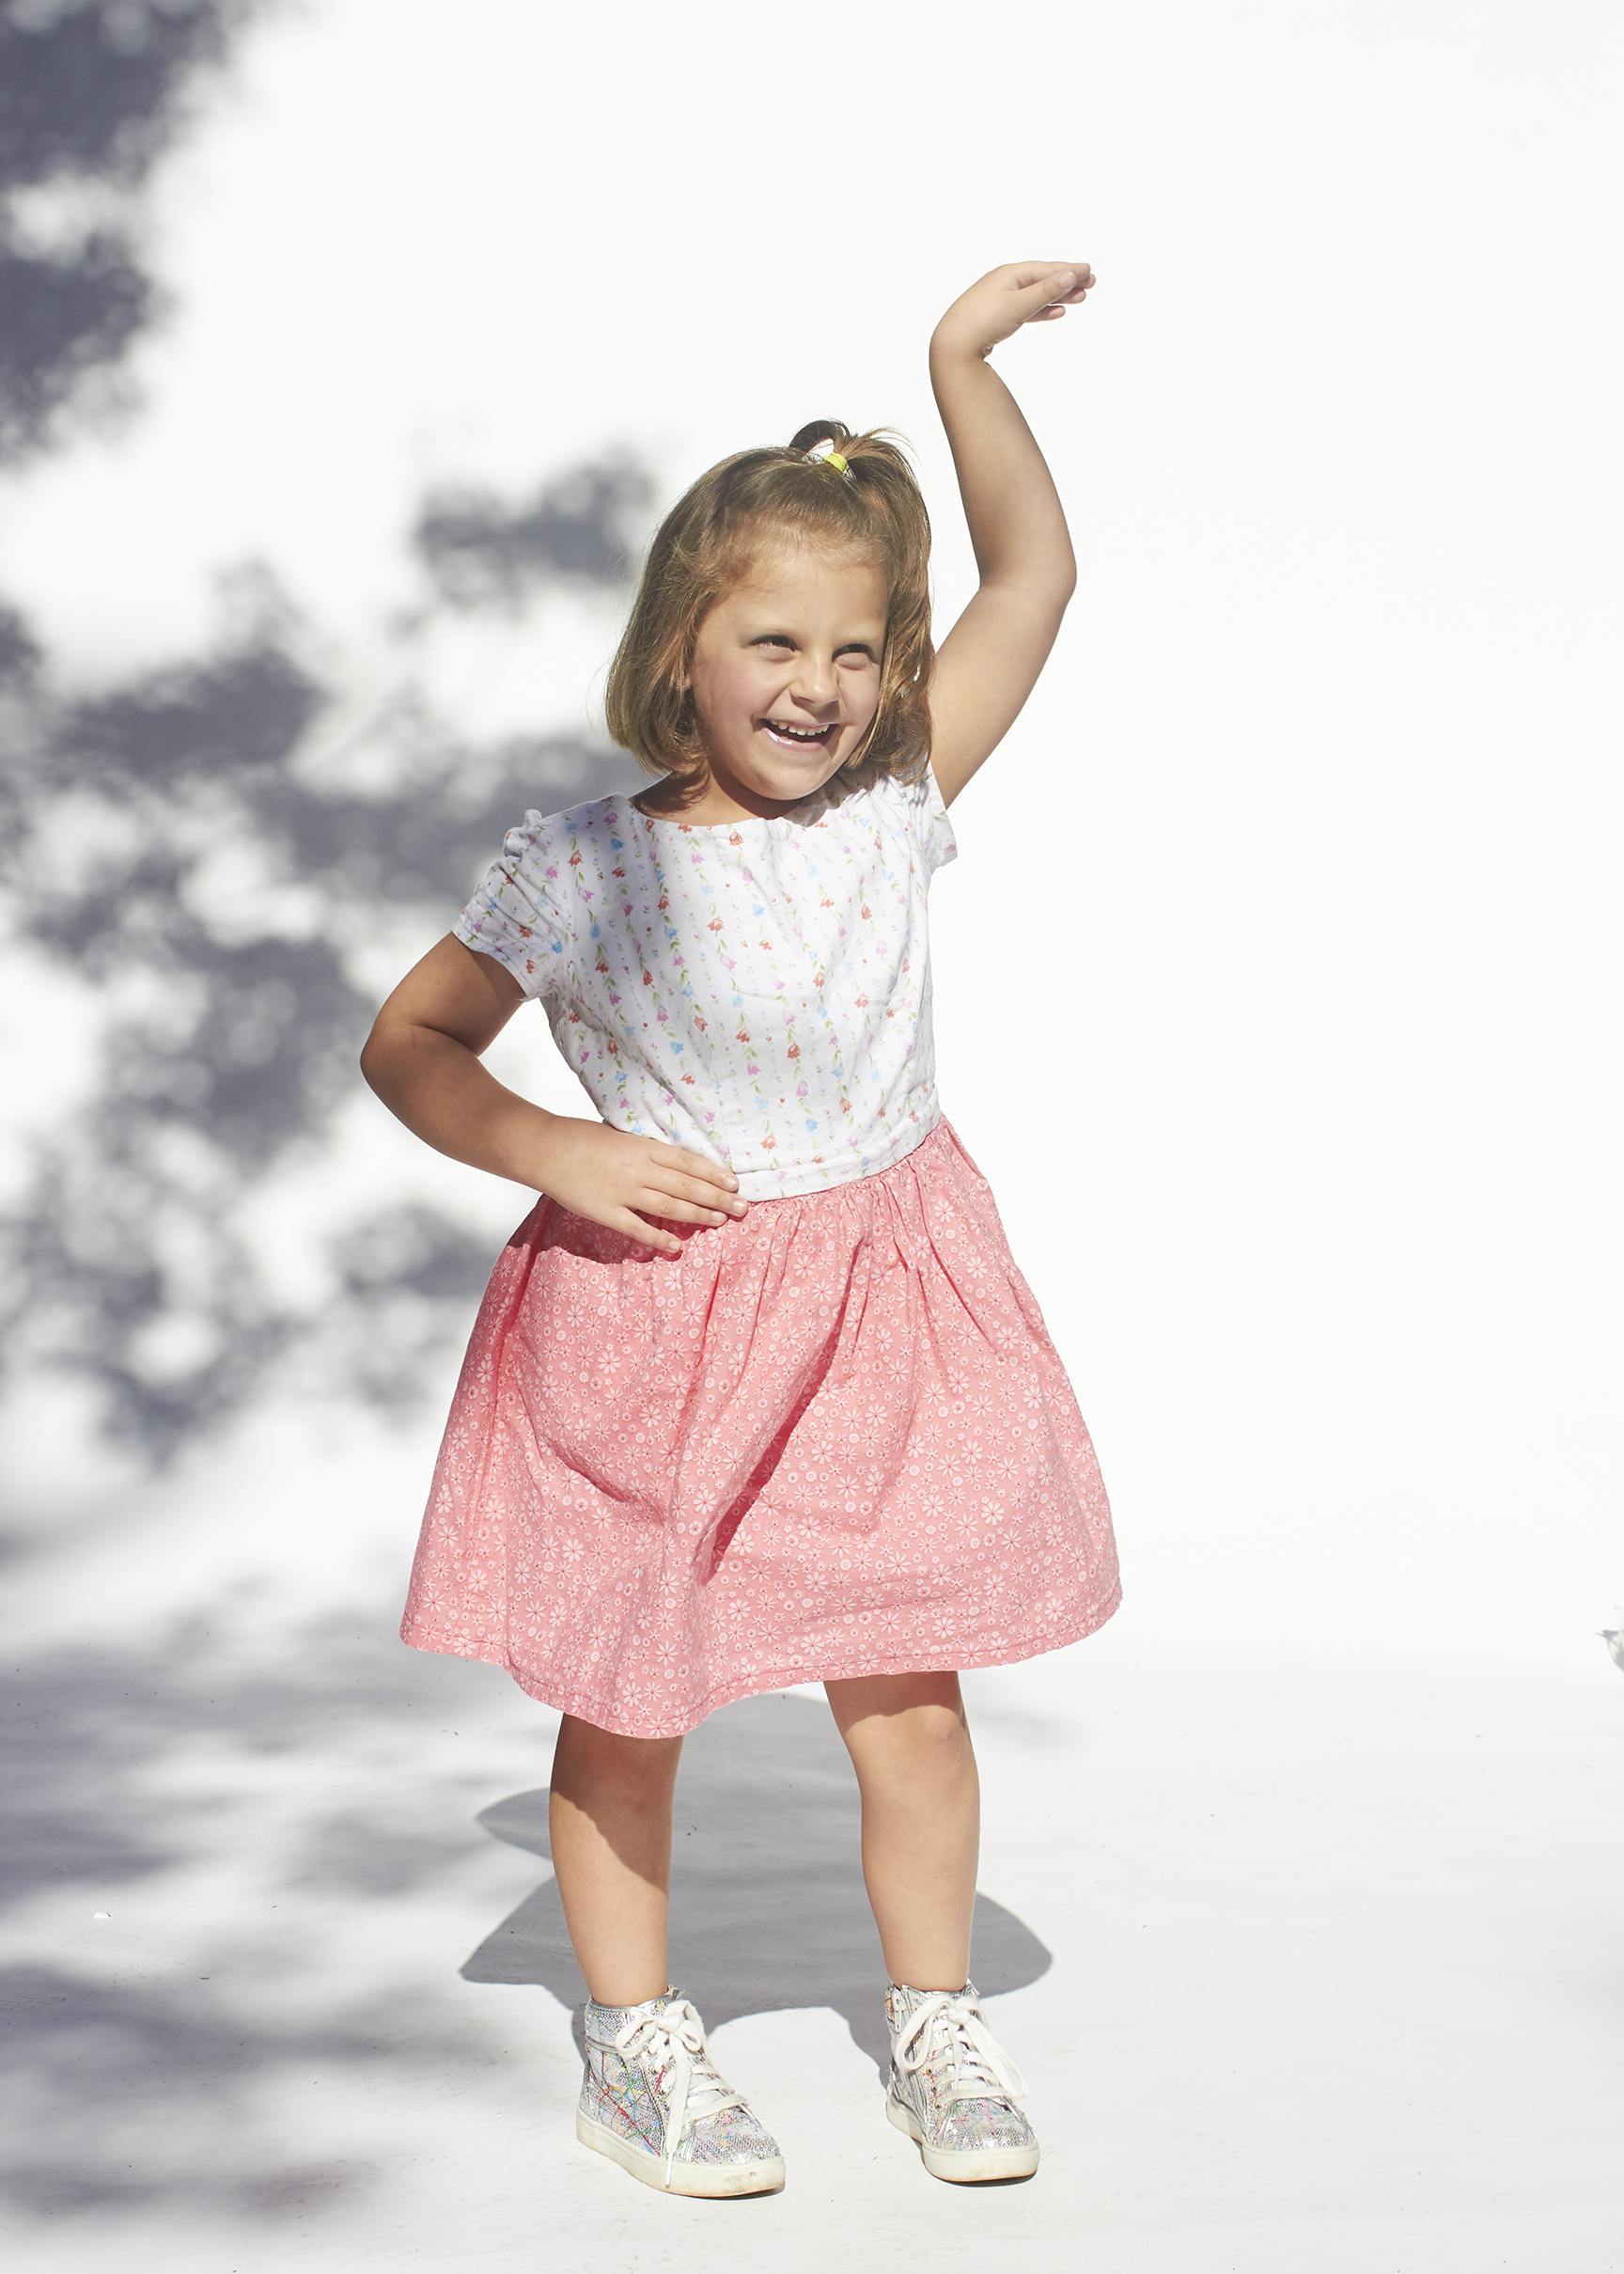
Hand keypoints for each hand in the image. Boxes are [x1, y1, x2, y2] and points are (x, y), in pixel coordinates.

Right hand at [531, 1116, 747, 1256]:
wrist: (545, 1148)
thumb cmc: (582, 1138)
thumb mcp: (621, 1136)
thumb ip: (646, 1150)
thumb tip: (675, 1163)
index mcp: (643, 1147)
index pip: (688, 1162)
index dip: (714, 1174)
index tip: (735, 1184)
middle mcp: (638, 1169)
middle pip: (687, 1185)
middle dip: (717, 1197)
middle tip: (742, 1208)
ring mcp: (622, 1191)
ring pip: (669, 1206)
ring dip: (698, 1215)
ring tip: (720, 1222)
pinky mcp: (605, 1211)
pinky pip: (637, 1228)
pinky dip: (658, 1238)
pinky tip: (677, 1246)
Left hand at [931, 261, 1095, 363]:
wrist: (954, 345)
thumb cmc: (982, 322)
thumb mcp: (1019, 305)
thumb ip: (1045, 291)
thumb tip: (1069, 276)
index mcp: (1009, 274)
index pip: (1046, 269)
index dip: (1069, 270)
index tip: (1089, 272)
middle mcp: (1005, 283)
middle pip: (1043, 279)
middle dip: (1067, 282)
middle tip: (1090, 283)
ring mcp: (1000, 300)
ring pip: (1036, 295)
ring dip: (1058, 296)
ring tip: (1079, 298)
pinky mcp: (997, 318)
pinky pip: (1026, 310)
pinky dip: (1043, 310)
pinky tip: (1056, 312)